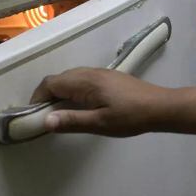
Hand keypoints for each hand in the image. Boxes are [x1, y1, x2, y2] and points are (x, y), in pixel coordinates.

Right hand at [28, 67, 169, 136]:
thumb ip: (71, 121)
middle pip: (59, 79)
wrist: (160, 107)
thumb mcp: (99, 123)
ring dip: (60, 93)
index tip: (34, 115)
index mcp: (85, 82)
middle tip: (45, 117)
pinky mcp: (109, 78)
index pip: (51, 83)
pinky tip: (80, 107)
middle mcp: (90, 73)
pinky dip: (73, 91)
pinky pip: (82, 80)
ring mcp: (101, 73)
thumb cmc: (130, 117)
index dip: (38, 97)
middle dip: (47, 95)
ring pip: (71, 79)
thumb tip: (45, 120)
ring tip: (60, 114)